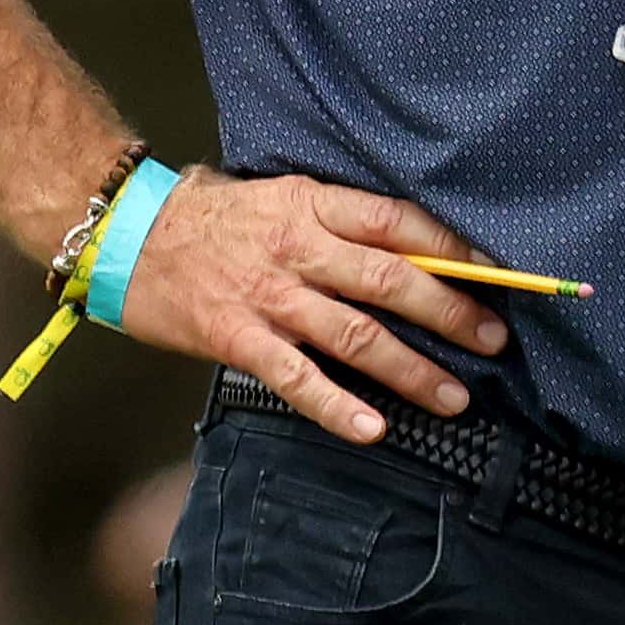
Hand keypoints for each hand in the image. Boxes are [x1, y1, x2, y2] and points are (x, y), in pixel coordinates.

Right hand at [116, 169, 512, 443]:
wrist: (126, 233)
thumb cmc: (210, 216)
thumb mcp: (279, 196)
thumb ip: (336, 220)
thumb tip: (414, 247)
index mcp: (311, 203)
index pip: (397, 222)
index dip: (452, 247)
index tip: (497, 272)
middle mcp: (296, 247)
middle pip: (389, 280)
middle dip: (449, 311)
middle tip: (493, 339)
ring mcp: (267, 295)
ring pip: (355, 335)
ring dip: (412, 368)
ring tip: (454, 396)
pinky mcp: (237, 338)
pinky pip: (297, 378)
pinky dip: (338, 406)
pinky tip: (375, 428)